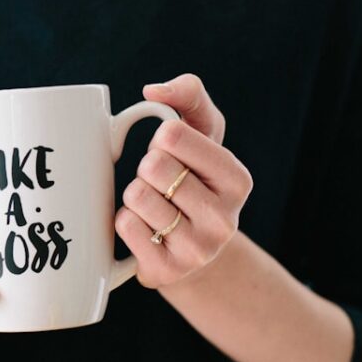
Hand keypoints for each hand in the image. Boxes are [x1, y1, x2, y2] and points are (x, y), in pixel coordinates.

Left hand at [115, 73, 253, 288]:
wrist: (191, 250)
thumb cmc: (192, 179)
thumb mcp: (201, 133)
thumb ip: (188, 95)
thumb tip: (153, 90)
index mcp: (237, 179)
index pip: (172, 135)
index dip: (160, 139)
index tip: (171, 153)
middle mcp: (225, 218)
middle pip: (153, 166)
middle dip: (146, 169)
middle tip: (160, 184)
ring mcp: (198, 249)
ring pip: (136, 196)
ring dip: (134, 196)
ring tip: (153, 207)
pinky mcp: (167, 271)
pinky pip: (124, 225)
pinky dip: (124, 221)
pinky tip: (145, 229)